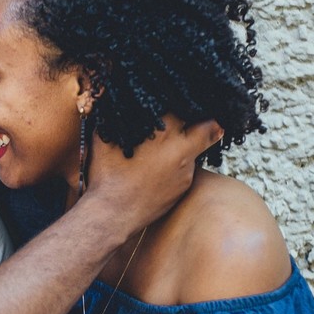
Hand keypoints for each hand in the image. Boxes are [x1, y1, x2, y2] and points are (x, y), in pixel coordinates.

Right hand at [84, 114, 222, 231]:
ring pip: (196, 150)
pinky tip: (158, 170)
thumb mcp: (105, 137)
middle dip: (204, 122)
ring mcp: (186, 169)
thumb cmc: (106, 173)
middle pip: (208, 127)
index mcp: (164, 129)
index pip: (189, 106)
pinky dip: (177, 166)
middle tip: (196, 120)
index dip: (187, 103)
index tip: (183, 103)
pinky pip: (186, 169)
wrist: (112, 212)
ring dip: (185, 146)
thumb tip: (114, 101)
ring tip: (166, 149)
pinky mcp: (184, 186)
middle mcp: (180, 147)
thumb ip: (116, 116)